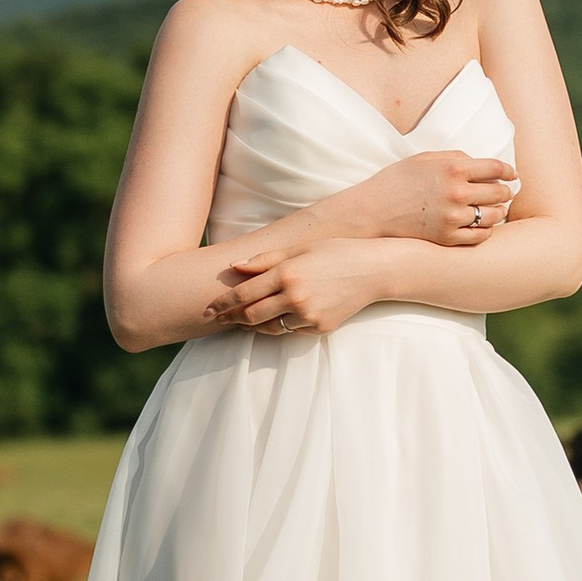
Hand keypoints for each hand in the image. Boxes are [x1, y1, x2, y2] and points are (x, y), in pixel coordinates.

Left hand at [212, 237, 392, 339]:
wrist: (373, 270)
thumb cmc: (335, 252)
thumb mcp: (299, 250)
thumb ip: (265, 260)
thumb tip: (234, 267)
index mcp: (287, 273)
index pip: (244, 294)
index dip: (222, 304)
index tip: (207, 309)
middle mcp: (295, 297)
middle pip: (251, 315)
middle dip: (231, 318)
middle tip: (216, 320)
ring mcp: (308, 316)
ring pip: (269, 327)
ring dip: (251, 325)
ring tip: (241, 321)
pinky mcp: (319, 328)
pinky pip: (290, 330)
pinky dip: (277, 326)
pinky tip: (271, 320)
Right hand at [346, 150, 519, 247]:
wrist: (372, 212)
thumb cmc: (397, 181)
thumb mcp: (424, 159)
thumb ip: (456, 157)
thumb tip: (481, 164)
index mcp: (453, 168)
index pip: (497, 168)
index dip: (509, 171)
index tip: (512, 174)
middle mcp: (457, 193)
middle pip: (499, 192)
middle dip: (506, 191)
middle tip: (505, 191)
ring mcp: (454, 218)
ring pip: (494, 216)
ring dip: (499, 211)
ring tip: (497, 209)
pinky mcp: (448, 238)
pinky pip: (481, 236)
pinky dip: (487, 230)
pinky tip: (482, 225)